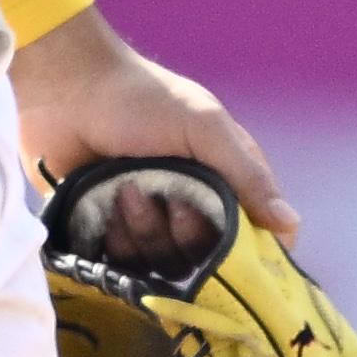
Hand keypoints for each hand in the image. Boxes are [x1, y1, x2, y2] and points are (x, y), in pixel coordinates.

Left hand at [13, 9, 302, 243]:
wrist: (65, 91)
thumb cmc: (142, 100)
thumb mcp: (204, 128)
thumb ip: (247, 175)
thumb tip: (291, 225)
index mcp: (224, 178)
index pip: (256, 235)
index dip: (250, 252)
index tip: (232, 254)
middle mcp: (192, 204)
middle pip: (205, 257)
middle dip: (182, 230)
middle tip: (165, 196)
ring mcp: (151, 220)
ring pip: (162, 262)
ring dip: (142, 229)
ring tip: (123, 189)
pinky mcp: (112, 233)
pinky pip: (123, 265)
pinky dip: (114, 239)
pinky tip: (104, 206)